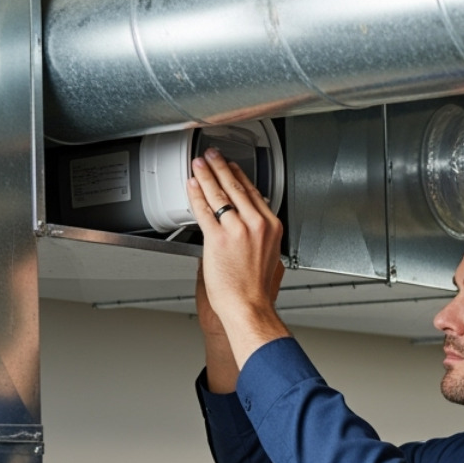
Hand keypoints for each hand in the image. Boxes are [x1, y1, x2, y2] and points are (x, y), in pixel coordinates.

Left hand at [187, 149, 289, 366]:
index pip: (254, 193)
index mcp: (271, 228)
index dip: (239, 176)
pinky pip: (204, 209)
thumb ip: (264, 238)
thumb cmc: (257, 290)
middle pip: (236, 187)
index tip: (232, 167)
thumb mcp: (271, 257)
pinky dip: (196, 194)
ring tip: (199, 164)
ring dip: (207, 175)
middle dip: (221, 167)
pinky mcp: (217, 238)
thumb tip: (255, 229)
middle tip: (212, 155)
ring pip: (219, 194)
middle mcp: (256, 225)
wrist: (249, 306)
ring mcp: (237, 230)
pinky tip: (192, 185)